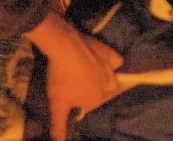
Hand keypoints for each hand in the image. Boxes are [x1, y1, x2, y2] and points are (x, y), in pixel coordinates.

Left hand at [26, 12, 122, 139]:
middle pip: (101, 91)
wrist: (64, 47)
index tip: (68, 91)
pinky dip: (109, 63)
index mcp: (97, 100)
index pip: (89, 103)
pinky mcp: (112, 54)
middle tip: (75, 80)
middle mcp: (109, 87)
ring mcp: (112, 70)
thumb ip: (59, 125)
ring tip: (83, 71)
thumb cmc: (61, 78)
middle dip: (91, 88)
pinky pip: (114, 62)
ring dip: (100, 77)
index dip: (78, 98)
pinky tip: (99, 60)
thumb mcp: (57, 104)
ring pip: (109, 78)